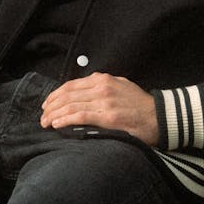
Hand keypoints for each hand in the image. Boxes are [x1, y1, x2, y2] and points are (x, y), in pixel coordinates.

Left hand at [39, 72, 158, 145]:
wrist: (160, 116)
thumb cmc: (139, 105)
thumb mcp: (120, 87)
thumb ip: (102, 88)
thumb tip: (81, 95)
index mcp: (103, 79)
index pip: (71, 85)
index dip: (55, 95)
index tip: (47, 105)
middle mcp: (102, 87)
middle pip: (67, 95)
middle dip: (51, 106)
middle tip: (43, 117)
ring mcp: (105, 101)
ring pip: (71, 105)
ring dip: (54, 114)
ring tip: (46, 123)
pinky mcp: (108, 117)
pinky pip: (80, 116)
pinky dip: (65, 119)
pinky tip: (56, 124)